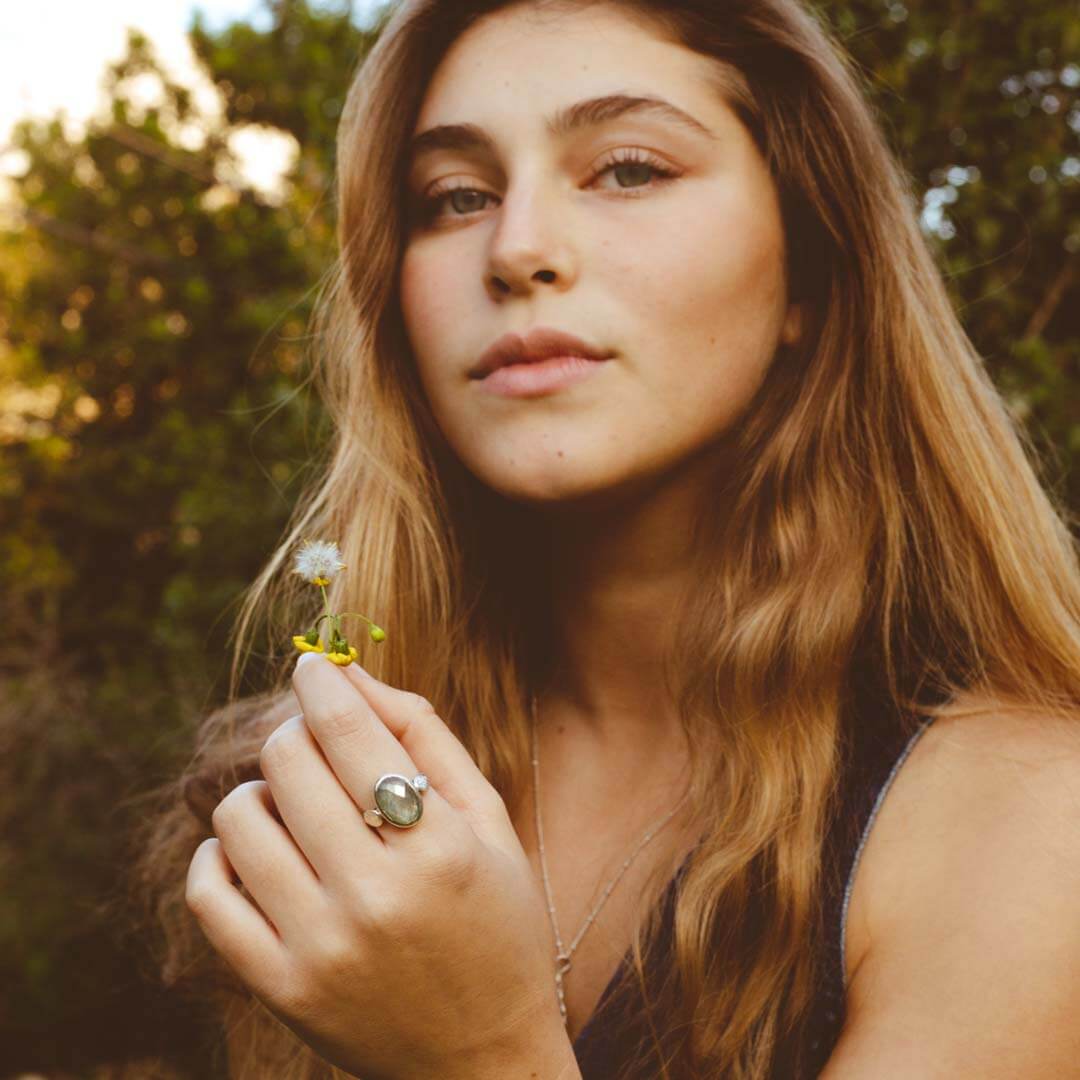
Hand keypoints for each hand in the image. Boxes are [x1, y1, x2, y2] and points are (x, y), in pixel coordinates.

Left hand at [185, 652, 573, 1079]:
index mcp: (438, 849)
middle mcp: (374, 897)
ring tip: (291, 803)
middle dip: (295, 731)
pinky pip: (208, 895)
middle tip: (313, 739)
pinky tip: (255, 851)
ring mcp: (319, 948)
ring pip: (239, 819)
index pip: (350, 732)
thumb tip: (352, 675)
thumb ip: (425, 737)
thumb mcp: (488, 820)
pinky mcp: (280, 990)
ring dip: (259, 790)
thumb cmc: (497, 922)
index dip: (322, 683)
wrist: (484, 1059)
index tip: (313, 667)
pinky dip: (217, 855)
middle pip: (288, 763)